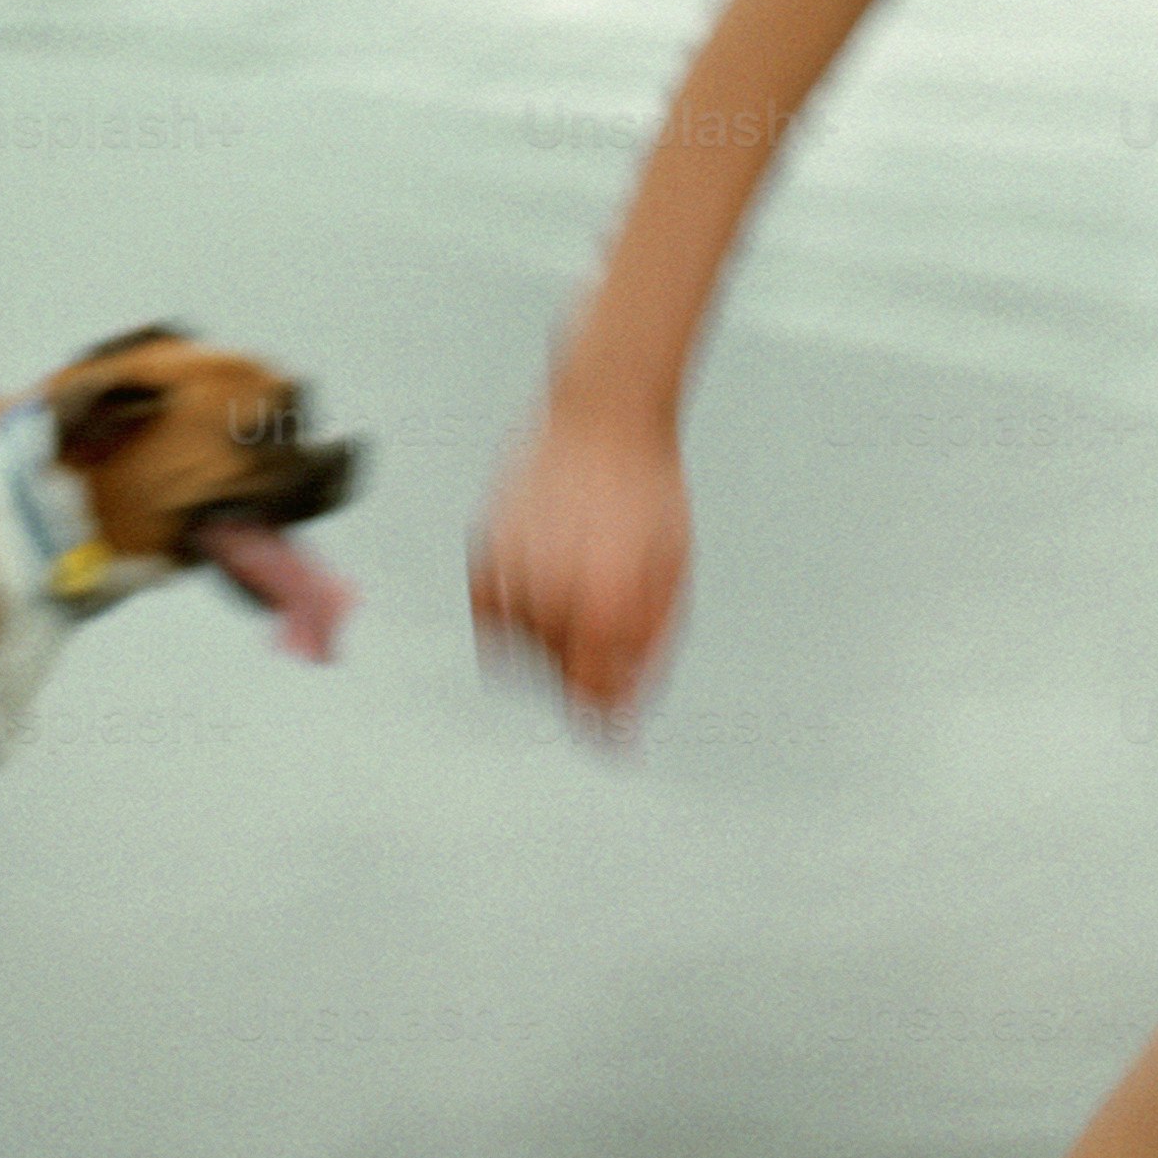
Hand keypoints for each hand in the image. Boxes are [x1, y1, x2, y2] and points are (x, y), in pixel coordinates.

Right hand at [470, 396, 690, 738]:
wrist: (604, 415)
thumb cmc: (648, 490)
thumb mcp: (673, 575)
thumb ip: (649, 647)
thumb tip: (624, 708)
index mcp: (606, 604)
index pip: (593, 696)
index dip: (606, 727)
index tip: (615, 742)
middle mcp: (552, 592)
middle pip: (558, 676)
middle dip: (586, 673)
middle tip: (610, 631)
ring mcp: (512, 569)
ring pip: (519, 650)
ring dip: (550, 643)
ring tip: (580, 592)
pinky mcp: (485, 549)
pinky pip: (489, 614)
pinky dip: (512, 619)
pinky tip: (541, 591)